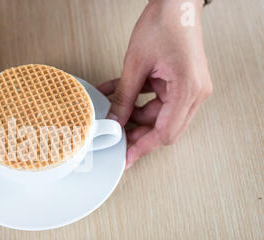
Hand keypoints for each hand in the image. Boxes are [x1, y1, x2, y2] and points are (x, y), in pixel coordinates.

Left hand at [98, 0, 211, 168]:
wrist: (176, 2)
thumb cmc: (164, 24)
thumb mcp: (135, 65)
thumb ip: (124, 97)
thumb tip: (114, 121)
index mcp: (188, 90)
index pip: (165, 133)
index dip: (143, 148)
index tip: (126, 158)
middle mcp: (194, 93)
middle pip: (164, 127)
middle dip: (137, 132)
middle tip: (115, 138)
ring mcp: (189, 88)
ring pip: (158, 115)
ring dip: (133, 115)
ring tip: (111, 112)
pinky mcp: (180, 81)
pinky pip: (157, 99)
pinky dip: (137, 99)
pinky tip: (116, 95)